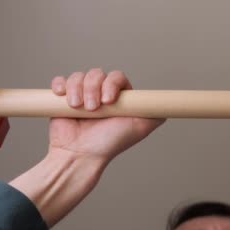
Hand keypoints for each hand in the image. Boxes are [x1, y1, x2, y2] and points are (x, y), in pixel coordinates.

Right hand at [48, 68, 164, 163]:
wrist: (80, 155)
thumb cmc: (109, 143)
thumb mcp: (139, 128)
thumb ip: (155, 114)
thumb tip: (169, 105)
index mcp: (119, 98)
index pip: (117, 77)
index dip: (112, 84)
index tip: (109, 101)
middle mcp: (100, 94)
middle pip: (97, 73)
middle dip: (93, 88)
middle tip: (93, 109)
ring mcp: (81, 95)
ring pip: (79, 76)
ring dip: (77, 90)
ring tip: (78, 109)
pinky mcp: (63, 98)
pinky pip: (61, 81)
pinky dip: (60, 86)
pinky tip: (63, 97)